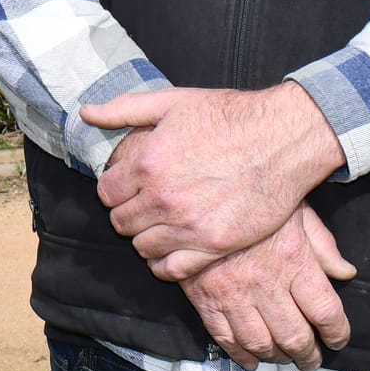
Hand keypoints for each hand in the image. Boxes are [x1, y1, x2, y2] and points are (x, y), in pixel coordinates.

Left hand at [84, 84, 344, 278]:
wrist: (282, 138)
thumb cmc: (228, 116)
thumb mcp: (173, 101)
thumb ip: (124, 109)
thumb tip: (87, 112)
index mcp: (148, 163)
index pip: (106, 193)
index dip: (114, 189)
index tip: (127, 186)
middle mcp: (163, 198)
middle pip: (121, 222)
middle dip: (128, 213)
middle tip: (144, 204)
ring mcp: (189, 225)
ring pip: (142, 247)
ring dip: (145, 237)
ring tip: (160, 224)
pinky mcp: (215, 245)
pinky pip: (172, 269)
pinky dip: (164, 263)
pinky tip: (170, 250)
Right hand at [180, 204, 354, 370]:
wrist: (196, 194)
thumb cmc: (252, 199)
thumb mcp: (296, 211)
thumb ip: (323, 245)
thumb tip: (346, 273)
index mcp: (293, 260)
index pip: (326, 312)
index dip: (337, 333)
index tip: (338, 339)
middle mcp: (265, 283)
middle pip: (295, 336)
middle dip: (308, 354)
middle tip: (312, 359)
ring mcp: (233, 295)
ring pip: (261, 343)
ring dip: (277, 357)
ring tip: (285, 358)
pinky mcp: (205, 299)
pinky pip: (226, 339)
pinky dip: (241, 355)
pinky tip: (251, 359)